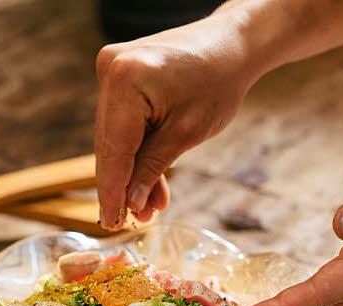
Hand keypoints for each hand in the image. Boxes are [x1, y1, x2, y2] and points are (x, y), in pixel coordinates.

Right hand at [94, 16, 257, 228]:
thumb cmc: (218, 83)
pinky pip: (124, 122)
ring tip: (147, 209)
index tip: (110, 223)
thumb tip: (130, 204)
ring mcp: (112, 69)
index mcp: (125, 80)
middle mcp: (110, 70)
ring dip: (132, 172)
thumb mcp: (186, 134)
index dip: (112, 191)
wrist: (232, 45)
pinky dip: (137, 149)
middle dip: (123, 185)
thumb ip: (152, 168)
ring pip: (116, 136)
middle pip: (110, 144)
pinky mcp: (119, 75)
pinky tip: (148, 184)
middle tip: (131, 222)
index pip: (113, 149)